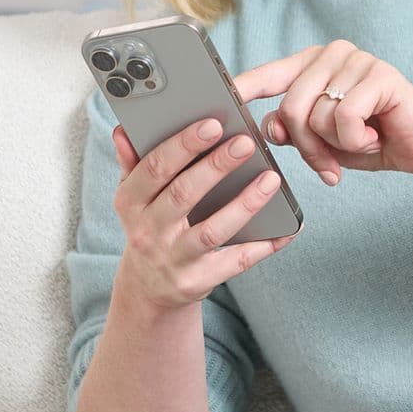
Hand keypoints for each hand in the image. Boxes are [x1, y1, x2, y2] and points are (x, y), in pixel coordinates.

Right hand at [111, 119, 297, 307]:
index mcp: (130, 203)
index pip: (154, 169)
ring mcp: (173, 260)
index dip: (182, 145)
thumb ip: (134, 163)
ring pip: (212, 230)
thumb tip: (124, 129)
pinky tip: (288, 229)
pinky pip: (235, 262)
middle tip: (246, 142)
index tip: (213, 124)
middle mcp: (148, 232)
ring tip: (271, 178)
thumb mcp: (134, 197)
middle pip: (183, 195)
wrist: (147, 288)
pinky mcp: (197, 282)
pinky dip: (264, 246)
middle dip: (216, 166)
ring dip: (245, 204)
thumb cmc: (150, 224)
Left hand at [235, 40, 412, 186]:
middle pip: (290, 106)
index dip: (241, 88)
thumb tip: (267, 127)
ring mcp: (357, 60)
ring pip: (316, 115)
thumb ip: (293, 131)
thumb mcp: (323, 142)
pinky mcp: (380, 75)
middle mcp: (332, 54)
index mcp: (313, 64)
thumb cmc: (372, 141)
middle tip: (329, 165)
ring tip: (360, 143)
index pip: (268, 74)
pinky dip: (356, 140)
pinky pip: (344, 118)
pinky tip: (376, 134)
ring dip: (334, 146)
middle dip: (306, 147)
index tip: (215, 98)